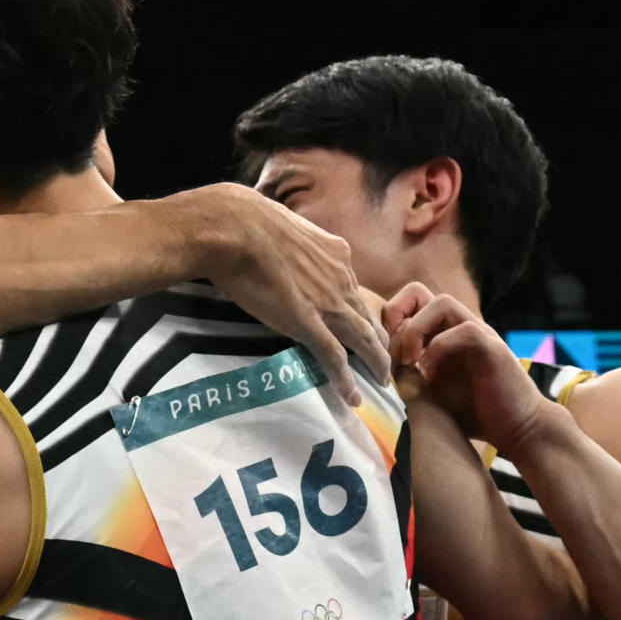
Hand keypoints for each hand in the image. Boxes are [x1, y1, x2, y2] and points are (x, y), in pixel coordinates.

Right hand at [190, 183, 389, 385]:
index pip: (354, 287)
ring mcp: (328, 302)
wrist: (238, 228)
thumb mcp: (284, 229)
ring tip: (380, 380)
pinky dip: (346, 380)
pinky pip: (335, 358)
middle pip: (367, 316)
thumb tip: (275, 249)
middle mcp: (341, 278)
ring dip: (375, 363)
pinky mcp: (309, 323)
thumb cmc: (248, 222)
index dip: (360, 309)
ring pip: (363, 339)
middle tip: (382, 360)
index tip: (362, 323)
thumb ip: (291, 246)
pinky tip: (353, 397)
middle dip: (378, 341)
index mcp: (336, 252)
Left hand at [386, 282, 559, 455]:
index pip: (410, 303)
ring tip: (409, 361)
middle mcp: (459, 327)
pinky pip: (465, 330)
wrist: (517, 429)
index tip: (382, 353)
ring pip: (443, 303)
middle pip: (420, 291)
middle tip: (393, 353)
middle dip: (397, 315)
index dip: (389, 320)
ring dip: (417, 329)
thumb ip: (408, 375)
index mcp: (442, 334)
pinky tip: (429, 374)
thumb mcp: (428, 393)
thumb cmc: (474, 413)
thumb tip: (378, 366)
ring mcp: (478, 334)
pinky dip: (440, 348)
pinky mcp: (493, 349)